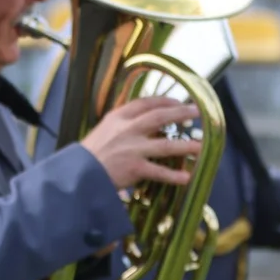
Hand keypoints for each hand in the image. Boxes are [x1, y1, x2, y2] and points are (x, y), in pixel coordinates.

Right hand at [80, 97, 202, 189]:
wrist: (77, 173)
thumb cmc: (89, 153)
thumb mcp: (103, 130)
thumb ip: (122, 125)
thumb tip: (144, 123)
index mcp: (117, 117)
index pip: (145, 103)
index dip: (164, 101)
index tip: (178, 101)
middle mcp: (127, 130)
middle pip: (160, 117)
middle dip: (181, 113)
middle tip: (198, 112)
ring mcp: (132, 149)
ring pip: (166, 145)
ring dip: (186, 146)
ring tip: (202, 146)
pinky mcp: (135, 168)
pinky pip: (159, 172)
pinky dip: (173, 175)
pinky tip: (187, 178)